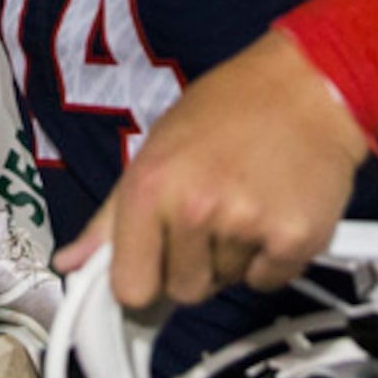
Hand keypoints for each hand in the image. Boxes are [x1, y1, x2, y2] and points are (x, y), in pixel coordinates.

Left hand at [54, 32, 371, 310]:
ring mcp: (247, 226)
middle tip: (213, 212)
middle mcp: (195, 209)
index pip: (129, 288)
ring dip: (234, 256)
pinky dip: (271, 258)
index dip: (143, 279)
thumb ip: (111, 216)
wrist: (309, 86)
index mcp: (150, 187)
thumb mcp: (157, 147)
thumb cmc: (229, 110)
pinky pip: (268, 280)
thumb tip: (69, 263)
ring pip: (227, 284)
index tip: (155, 264)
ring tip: (247, 200)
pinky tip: (274, 210)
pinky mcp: (295, 238)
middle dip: (194, 264)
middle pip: (182, 292)